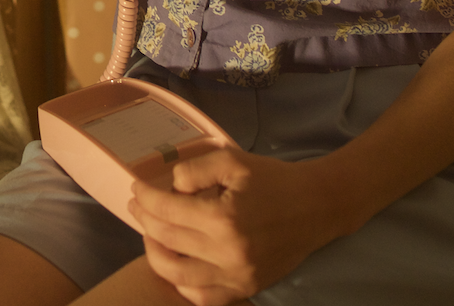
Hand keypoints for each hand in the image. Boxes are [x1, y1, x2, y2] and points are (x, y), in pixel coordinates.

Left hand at [127, 148, 351, 305]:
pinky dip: (183, 284)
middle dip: (145, 221)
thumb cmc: (273, 180)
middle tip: (138, 207)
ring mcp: (238, 276)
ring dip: (156, 256)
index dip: (146, 198)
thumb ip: (195, 170)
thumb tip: (171, 188)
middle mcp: (228, 252)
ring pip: (179, 277)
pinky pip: (204, 297)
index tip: (136, 189)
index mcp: (224, 217)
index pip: (168, 211)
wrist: (317, 206)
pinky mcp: (247, 288)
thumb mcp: (232, 160)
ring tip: (151, 235)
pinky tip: (177, 264)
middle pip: (168, 242)